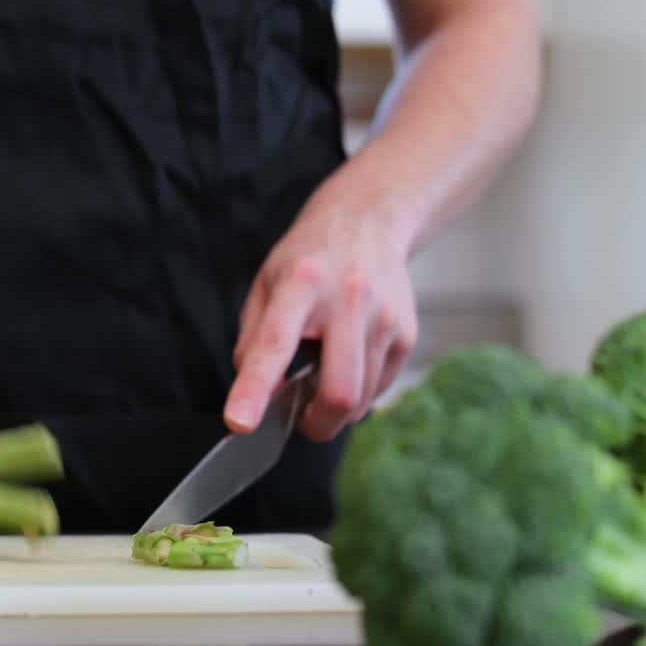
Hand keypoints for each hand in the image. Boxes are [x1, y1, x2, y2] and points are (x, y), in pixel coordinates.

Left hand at [223, 207, 418, 441]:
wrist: (367, 221)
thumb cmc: (307, 260)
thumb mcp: (265, 286)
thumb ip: (252, 342)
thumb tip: (255, 398)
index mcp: (299, 285)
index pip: (273, 346)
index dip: (254, 390)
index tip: (239, 423)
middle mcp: (347, 300)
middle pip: (338, 392)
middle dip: (315, 423)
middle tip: (300, 417)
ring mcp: (384, 317)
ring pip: (361, 399)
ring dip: (335, 409)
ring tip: (322, 373)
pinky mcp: (406, 333)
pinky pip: (379, 389)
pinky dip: (358, 392)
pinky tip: (346, 362)